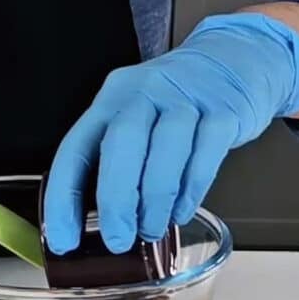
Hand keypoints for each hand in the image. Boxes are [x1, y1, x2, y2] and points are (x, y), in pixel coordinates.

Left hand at [43, 13, 298, 253]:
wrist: (234, 59)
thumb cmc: (173, 104)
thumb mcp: (136, 118)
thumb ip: (116, 162)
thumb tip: (100, 227)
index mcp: (111, 99)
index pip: (75, 149)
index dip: (64, 198)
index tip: (65, 240)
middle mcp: (145, 92)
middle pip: (121, 143)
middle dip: (116, 199)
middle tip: (117, 240)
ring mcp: (186, 98)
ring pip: (166, 149)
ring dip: (155, 200)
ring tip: (151, 231)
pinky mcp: (224, 111)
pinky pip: (204, 156)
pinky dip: (190, 192)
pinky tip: (180, 213)